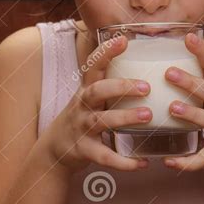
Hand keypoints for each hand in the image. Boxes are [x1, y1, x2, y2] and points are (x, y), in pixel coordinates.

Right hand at [43, 34, 152, 172]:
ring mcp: (81, 128)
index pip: (93, 66)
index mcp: (87, 90)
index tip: (123, 40)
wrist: (55, 149)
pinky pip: (105, 156)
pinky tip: (142, 163)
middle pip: (97, 91)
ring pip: (101, 121)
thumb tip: (146, 66)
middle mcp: (82, 106)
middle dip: (121, 87)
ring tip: (148, 116)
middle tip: (147, 87)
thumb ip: (112, 84)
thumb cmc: (83, 118)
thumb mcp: (91, 98)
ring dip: (125, 118)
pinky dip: (124, 162)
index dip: (106, 52)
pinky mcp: (84, 151)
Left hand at [163, 32, 203, 172]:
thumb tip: (171, 58)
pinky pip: (203, 158)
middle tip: (169, 73)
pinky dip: (187, 162)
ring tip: (172, 108)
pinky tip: (168, 161)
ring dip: (191, 114)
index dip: (203, 52)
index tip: (188, 37)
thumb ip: (201, 81)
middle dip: (191, 82)